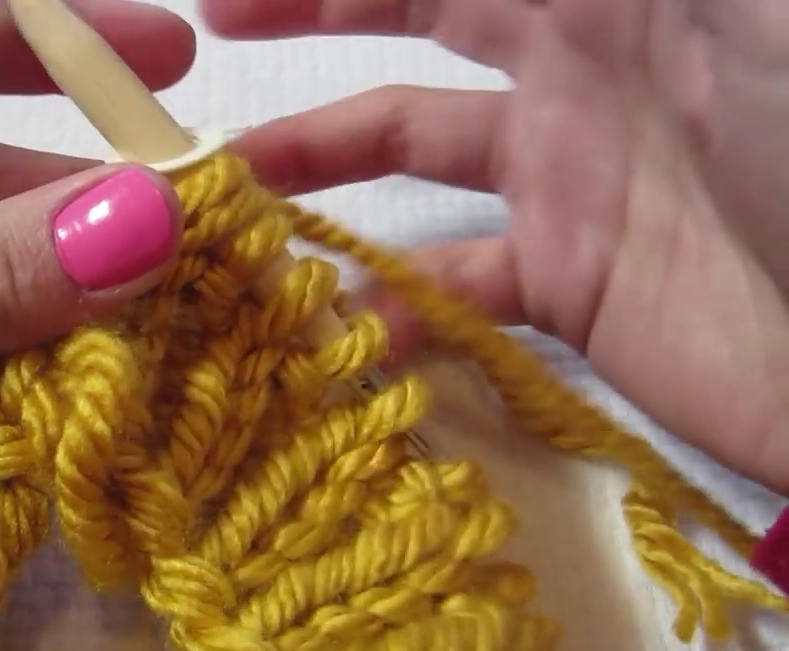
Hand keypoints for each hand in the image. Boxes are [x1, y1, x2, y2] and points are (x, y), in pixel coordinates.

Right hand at [204, 0, 788, 494]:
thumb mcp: (737, 11)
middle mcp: (579, 68)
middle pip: (422, 27)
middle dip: (316, 22)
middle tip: (211, 41)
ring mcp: (570, 178)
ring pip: (416, 154)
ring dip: (322, 170)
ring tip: (233, 198)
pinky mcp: (571, 282)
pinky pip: (455, 279)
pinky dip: (390, 299)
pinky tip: (333, 321)